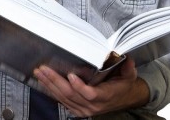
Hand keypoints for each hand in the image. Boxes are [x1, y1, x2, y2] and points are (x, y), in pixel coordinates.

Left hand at [33, 58, 149, 116]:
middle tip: (45, 69)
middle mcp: (93, 105)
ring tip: (40, 73)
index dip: (79, 86)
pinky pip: (62, 101)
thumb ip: (128, 68)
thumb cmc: (123, 86)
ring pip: (63, 98)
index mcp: (105, 96)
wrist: (123, 98)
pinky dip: (52, 91)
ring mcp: (84, 109)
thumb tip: (127, 58)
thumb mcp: (129, 76)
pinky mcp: (77, 110)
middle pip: (71, 94)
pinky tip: (44, 82)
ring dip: (50, 85)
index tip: (71, 75)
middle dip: (55, 81)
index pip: (90, 94)